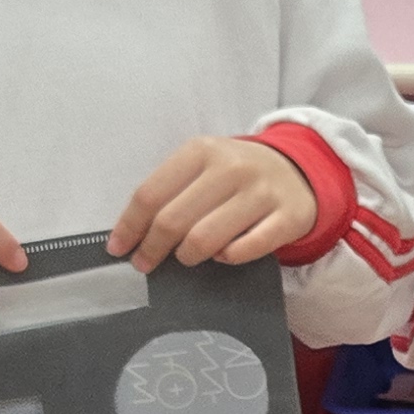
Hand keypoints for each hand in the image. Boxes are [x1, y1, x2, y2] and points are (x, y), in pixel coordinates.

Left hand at [113, 134, 318, 268]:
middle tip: (146, 263)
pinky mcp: (288, 218)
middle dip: (152, 249)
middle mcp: (232, 167)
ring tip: (186, 256)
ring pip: (205, 240)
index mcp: (202, 150)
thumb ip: (169, 191)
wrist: (296, 171)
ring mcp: (262, 193)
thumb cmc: (234, 174)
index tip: (118, 249)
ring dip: (187, 256)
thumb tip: (131, 235)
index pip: (151, 194)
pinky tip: (221, 254)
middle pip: (174, 221)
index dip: (129, 226)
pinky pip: (243, 251)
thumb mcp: (202, 165)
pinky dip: (225, 259)